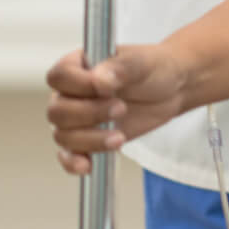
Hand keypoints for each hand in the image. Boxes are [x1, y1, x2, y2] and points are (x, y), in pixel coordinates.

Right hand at [45, 43, 190, 175]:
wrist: (171, 88)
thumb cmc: (153, 68)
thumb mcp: (141, 62)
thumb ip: (119, 68)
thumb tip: (99, 81)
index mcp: (77, 66)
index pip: (59, 76)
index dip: (78, 85)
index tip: (104, 88)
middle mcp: (70, 93)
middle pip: (57, 111)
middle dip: (88, 114)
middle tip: (121, 109)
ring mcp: (76, 118)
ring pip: (63, 136)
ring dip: (90, 139)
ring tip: (119, 138)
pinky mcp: (86, 140)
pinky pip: (68, 156)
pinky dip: (74, 163)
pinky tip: (88, 166)